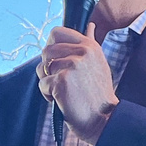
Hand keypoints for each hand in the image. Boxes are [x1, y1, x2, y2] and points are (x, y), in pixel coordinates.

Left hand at [36, 23, 117, 144]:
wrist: (103, 120)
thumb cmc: (98, 94)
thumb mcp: (98, 63)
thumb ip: (91, 43)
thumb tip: (90, 25)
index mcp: (89, 46)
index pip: (56, 32)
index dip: (52, 46)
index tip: (58, 61)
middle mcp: (81, 52)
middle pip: (46, 51)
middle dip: (48, 68)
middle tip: (62, 80)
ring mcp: (71, 66)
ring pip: (41, 68)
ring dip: (48, 82)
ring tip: (65, 91)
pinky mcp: (61, 82)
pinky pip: (42, 84)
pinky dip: (48, 95)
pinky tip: (63, 100)